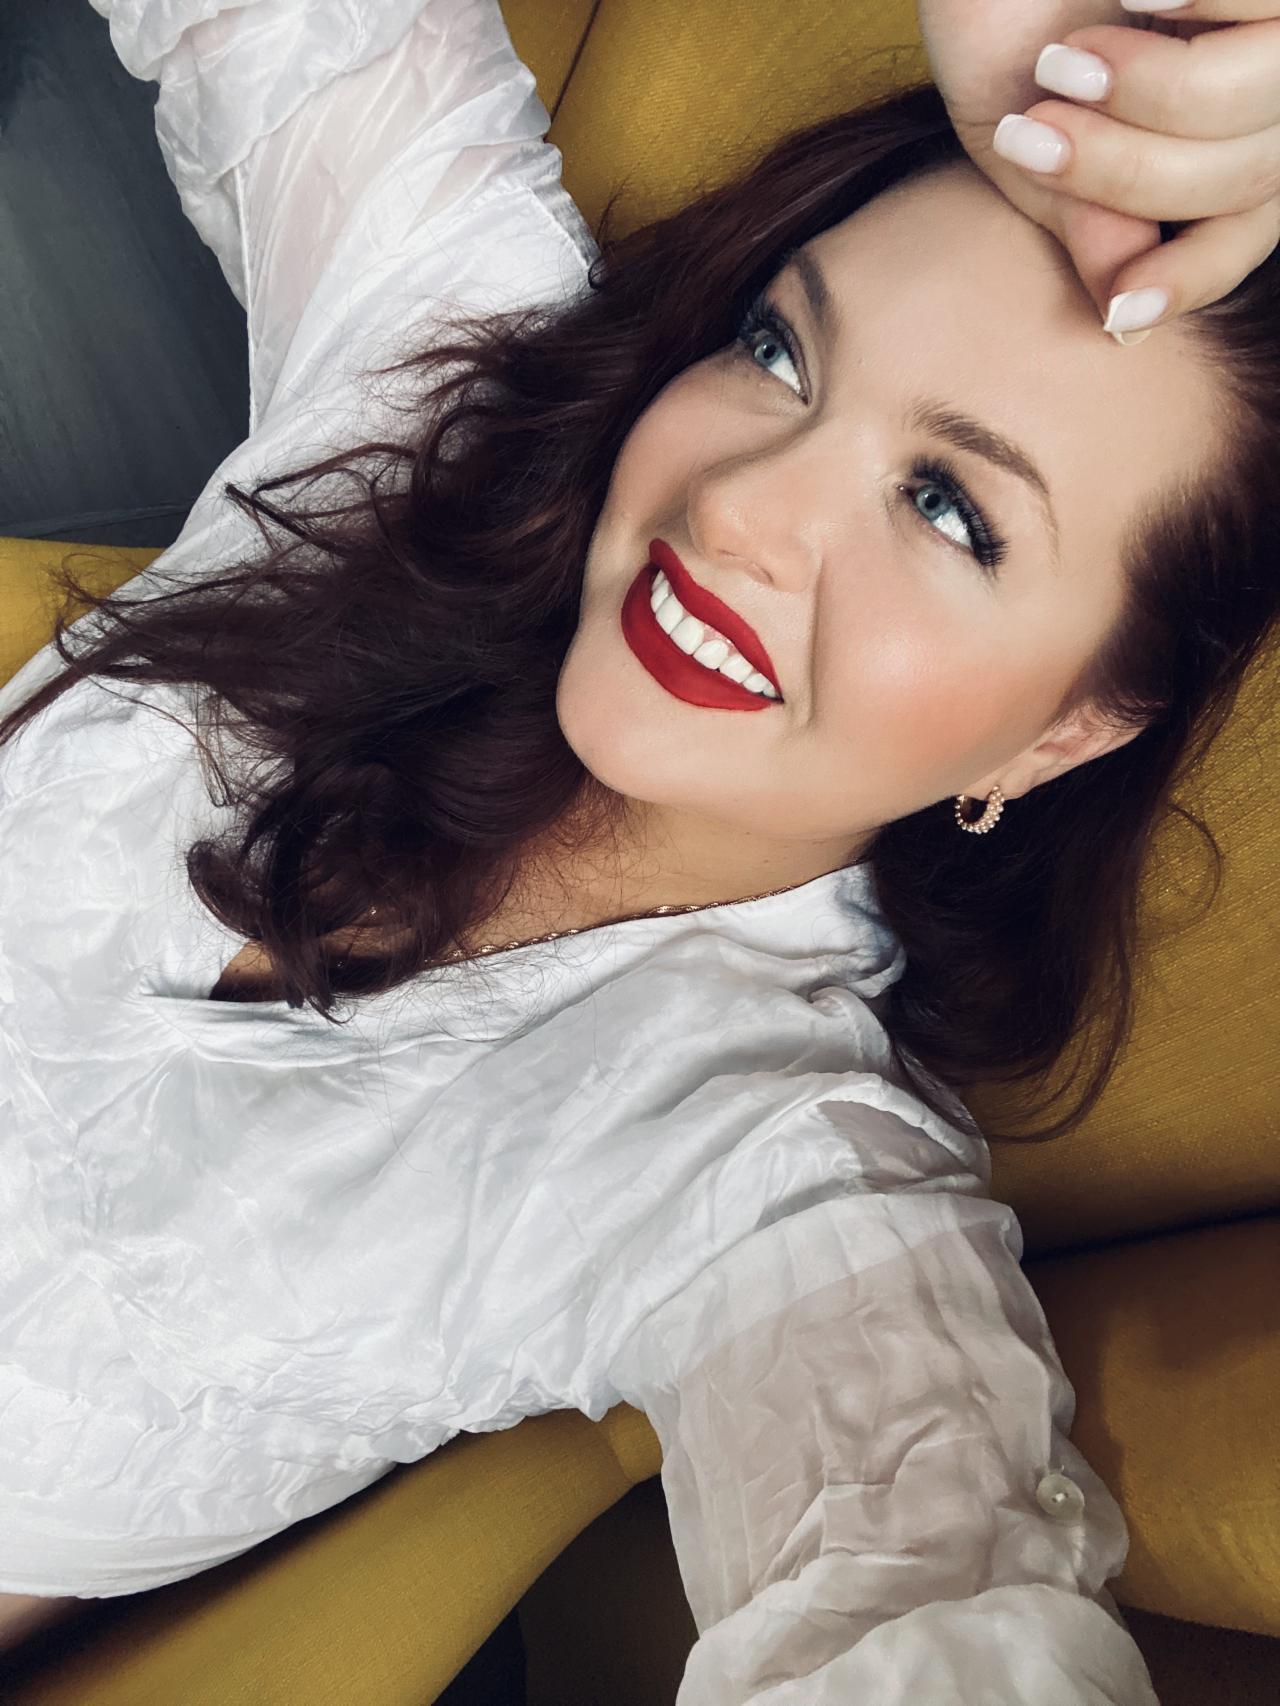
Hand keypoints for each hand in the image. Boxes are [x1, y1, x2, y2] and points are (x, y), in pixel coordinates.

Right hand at [915, 1, 1279, 342]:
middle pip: (1243, 178)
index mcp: (1210, 143)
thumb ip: (1083, 218)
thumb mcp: (1021, 138)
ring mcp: (1275, 27)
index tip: (1121, 310)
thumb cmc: (999, 10)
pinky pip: (1262, 13)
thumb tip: (1126, 318)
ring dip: (1150, 93)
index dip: (1190, 281)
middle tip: (1038, 129)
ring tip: (1071, 57)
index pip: (1240, 235)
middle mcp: (1266, 88)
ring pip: (1259, 106)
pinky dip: (1195, 5)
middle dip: (1126, 170)